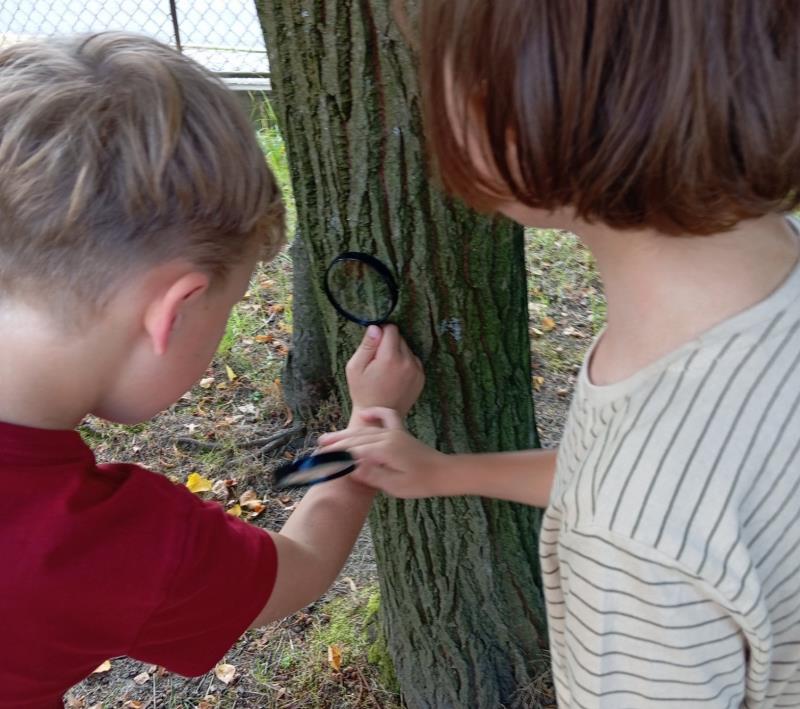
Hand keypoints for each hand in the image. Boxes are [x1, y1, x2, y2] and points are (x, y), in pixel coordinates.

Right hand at [318, 407, 445, 498]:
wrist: (442, 473)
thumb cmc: (420, 483)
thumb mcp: (394, 485)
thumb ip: (372, 475)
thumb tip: (350, 468)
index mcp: (384, 450)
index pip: (353, 451)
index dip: (335, 455)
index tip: (319, 459)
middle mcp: (387, 437)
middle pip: (355, 439)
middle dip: (335, 443)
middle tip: (317, 449)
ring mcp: (394, 432)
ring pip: (364, 430)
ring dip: (346, 433)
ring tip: (327, 437)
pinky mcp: (400, 432)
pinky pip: (386, 416)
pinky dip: (374, 414)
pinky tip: (363, 415)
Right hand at [346, 324, 423, 417]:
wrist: (378, 416)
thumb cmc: (363, 391)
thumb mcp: (355, 367)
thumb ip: (366, 345)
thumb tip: (375, 327)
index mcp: (390, 358)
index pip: (391, 329)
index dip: (381, 333)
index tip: (374, 343)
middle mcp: (407, 362)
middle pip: (400, 338)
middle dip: (388, 344)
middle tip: (377, 361)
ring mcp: (416, 370)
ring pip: (407, 349)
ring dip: (397, 353)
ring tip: (386, 370)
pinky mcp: (421, 377)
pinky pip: (413, 360)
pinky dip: (405, 363)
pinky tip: (394, 376)